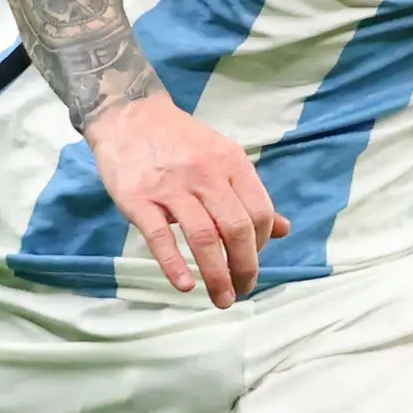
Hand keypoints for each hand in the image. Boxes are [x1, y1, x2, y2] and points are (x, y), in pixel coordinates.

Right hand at [84, 94, 285, 306]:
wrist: (129, 115)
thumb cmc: (180, 142)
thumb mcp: (223, 158)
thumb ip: (250, 194)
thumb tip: (284, 230)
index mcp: (232, 164)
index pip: (260, 212)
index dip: (262, 244)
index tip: (251, 260)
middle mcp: (206, 175)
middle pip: (237, 229)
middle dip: (245, 267)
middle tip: (242, 290)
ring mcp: (171, 187)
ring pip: (203, 237)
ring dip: (216, 274)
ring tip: (222, 298)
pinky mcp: (138, 199)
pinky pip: (159, 236)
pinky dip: (174, 264)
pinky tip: (185, 285)